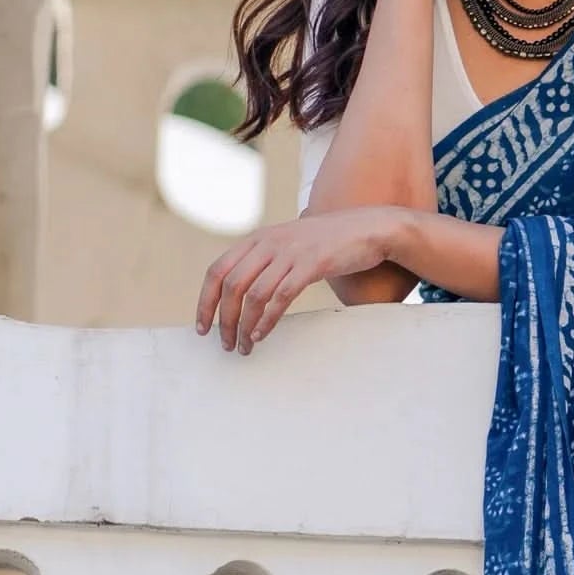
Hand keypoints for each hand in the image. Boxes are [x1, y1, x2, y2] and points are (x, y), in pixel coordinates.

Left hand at [195, 206, 396, 351]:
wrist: (370, 228)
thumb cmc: (330, 242)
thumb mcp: (289, 243)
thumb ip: (266, 259)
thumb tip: (244, 290)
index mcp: (258, 239)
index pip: (217, 270)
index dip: (205, 301)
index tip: (203, 327)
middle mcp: (269, 243)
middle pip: (231, 285)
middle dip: (224, 320)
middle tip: (226, 343)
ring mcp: (290, 252)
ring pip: (253, 294)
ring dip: (244, 325)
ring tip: (244, 346)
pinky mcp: (312, 264)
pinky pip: (281, 296)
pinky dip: (267, 320)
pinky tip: (262, 334)